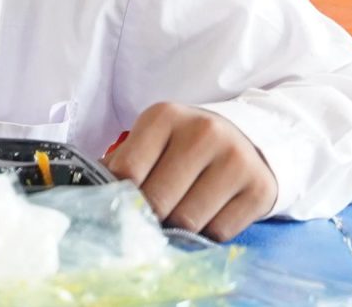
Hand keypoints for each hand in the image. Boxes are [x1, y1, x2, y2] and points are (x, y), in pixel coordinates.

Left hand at [108, 102, 276, 240]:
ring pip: (188, 220)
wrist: (246, 140)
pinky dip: (207, 234)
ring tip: (179, 215)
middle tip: (151, 217)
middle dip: (150, 216)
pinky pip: (219, 232)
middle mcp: (203, 133)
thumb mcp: (152, 140)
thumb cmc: (184, 145)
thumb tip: (91, 193)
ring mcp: (235, 160)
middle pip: (157, 200)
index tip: (123, 205)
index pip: (127, 172)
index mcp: (165, 116)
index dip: (121, 196)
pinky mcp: (260, 189)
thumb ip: (123, 163)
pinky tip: (208, 215)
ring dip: (178, 228)